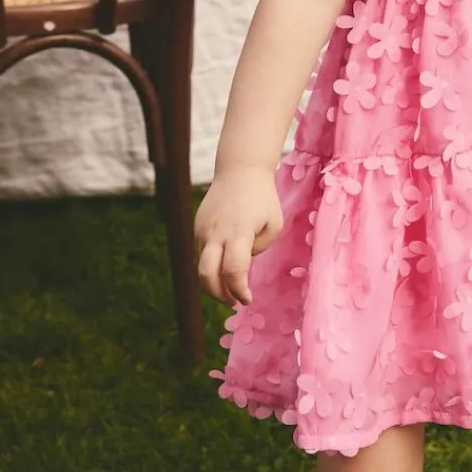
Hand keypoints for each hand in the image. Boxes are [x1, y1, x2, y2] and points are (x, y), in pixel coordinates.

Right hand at [194, 166, 282, 306]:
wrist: (240, 170)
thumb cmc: (263, 199)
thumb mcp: (274, 224)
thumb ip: (260, 248)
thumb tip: (243, 262)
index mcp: (238, 233)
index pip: (233, 271)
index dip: (238, 291)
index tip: (247, 300)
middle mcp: (215, 234)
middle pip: (206, 276)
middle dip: (217, 295)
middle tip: (232, 302)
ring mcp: (202, 230)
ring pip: (203, 266)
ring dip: (214, 280)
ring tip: (230, 285)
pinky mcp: (197, 226)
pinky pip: (203, 252)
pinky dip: (213, 262)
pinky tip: (226, 258)